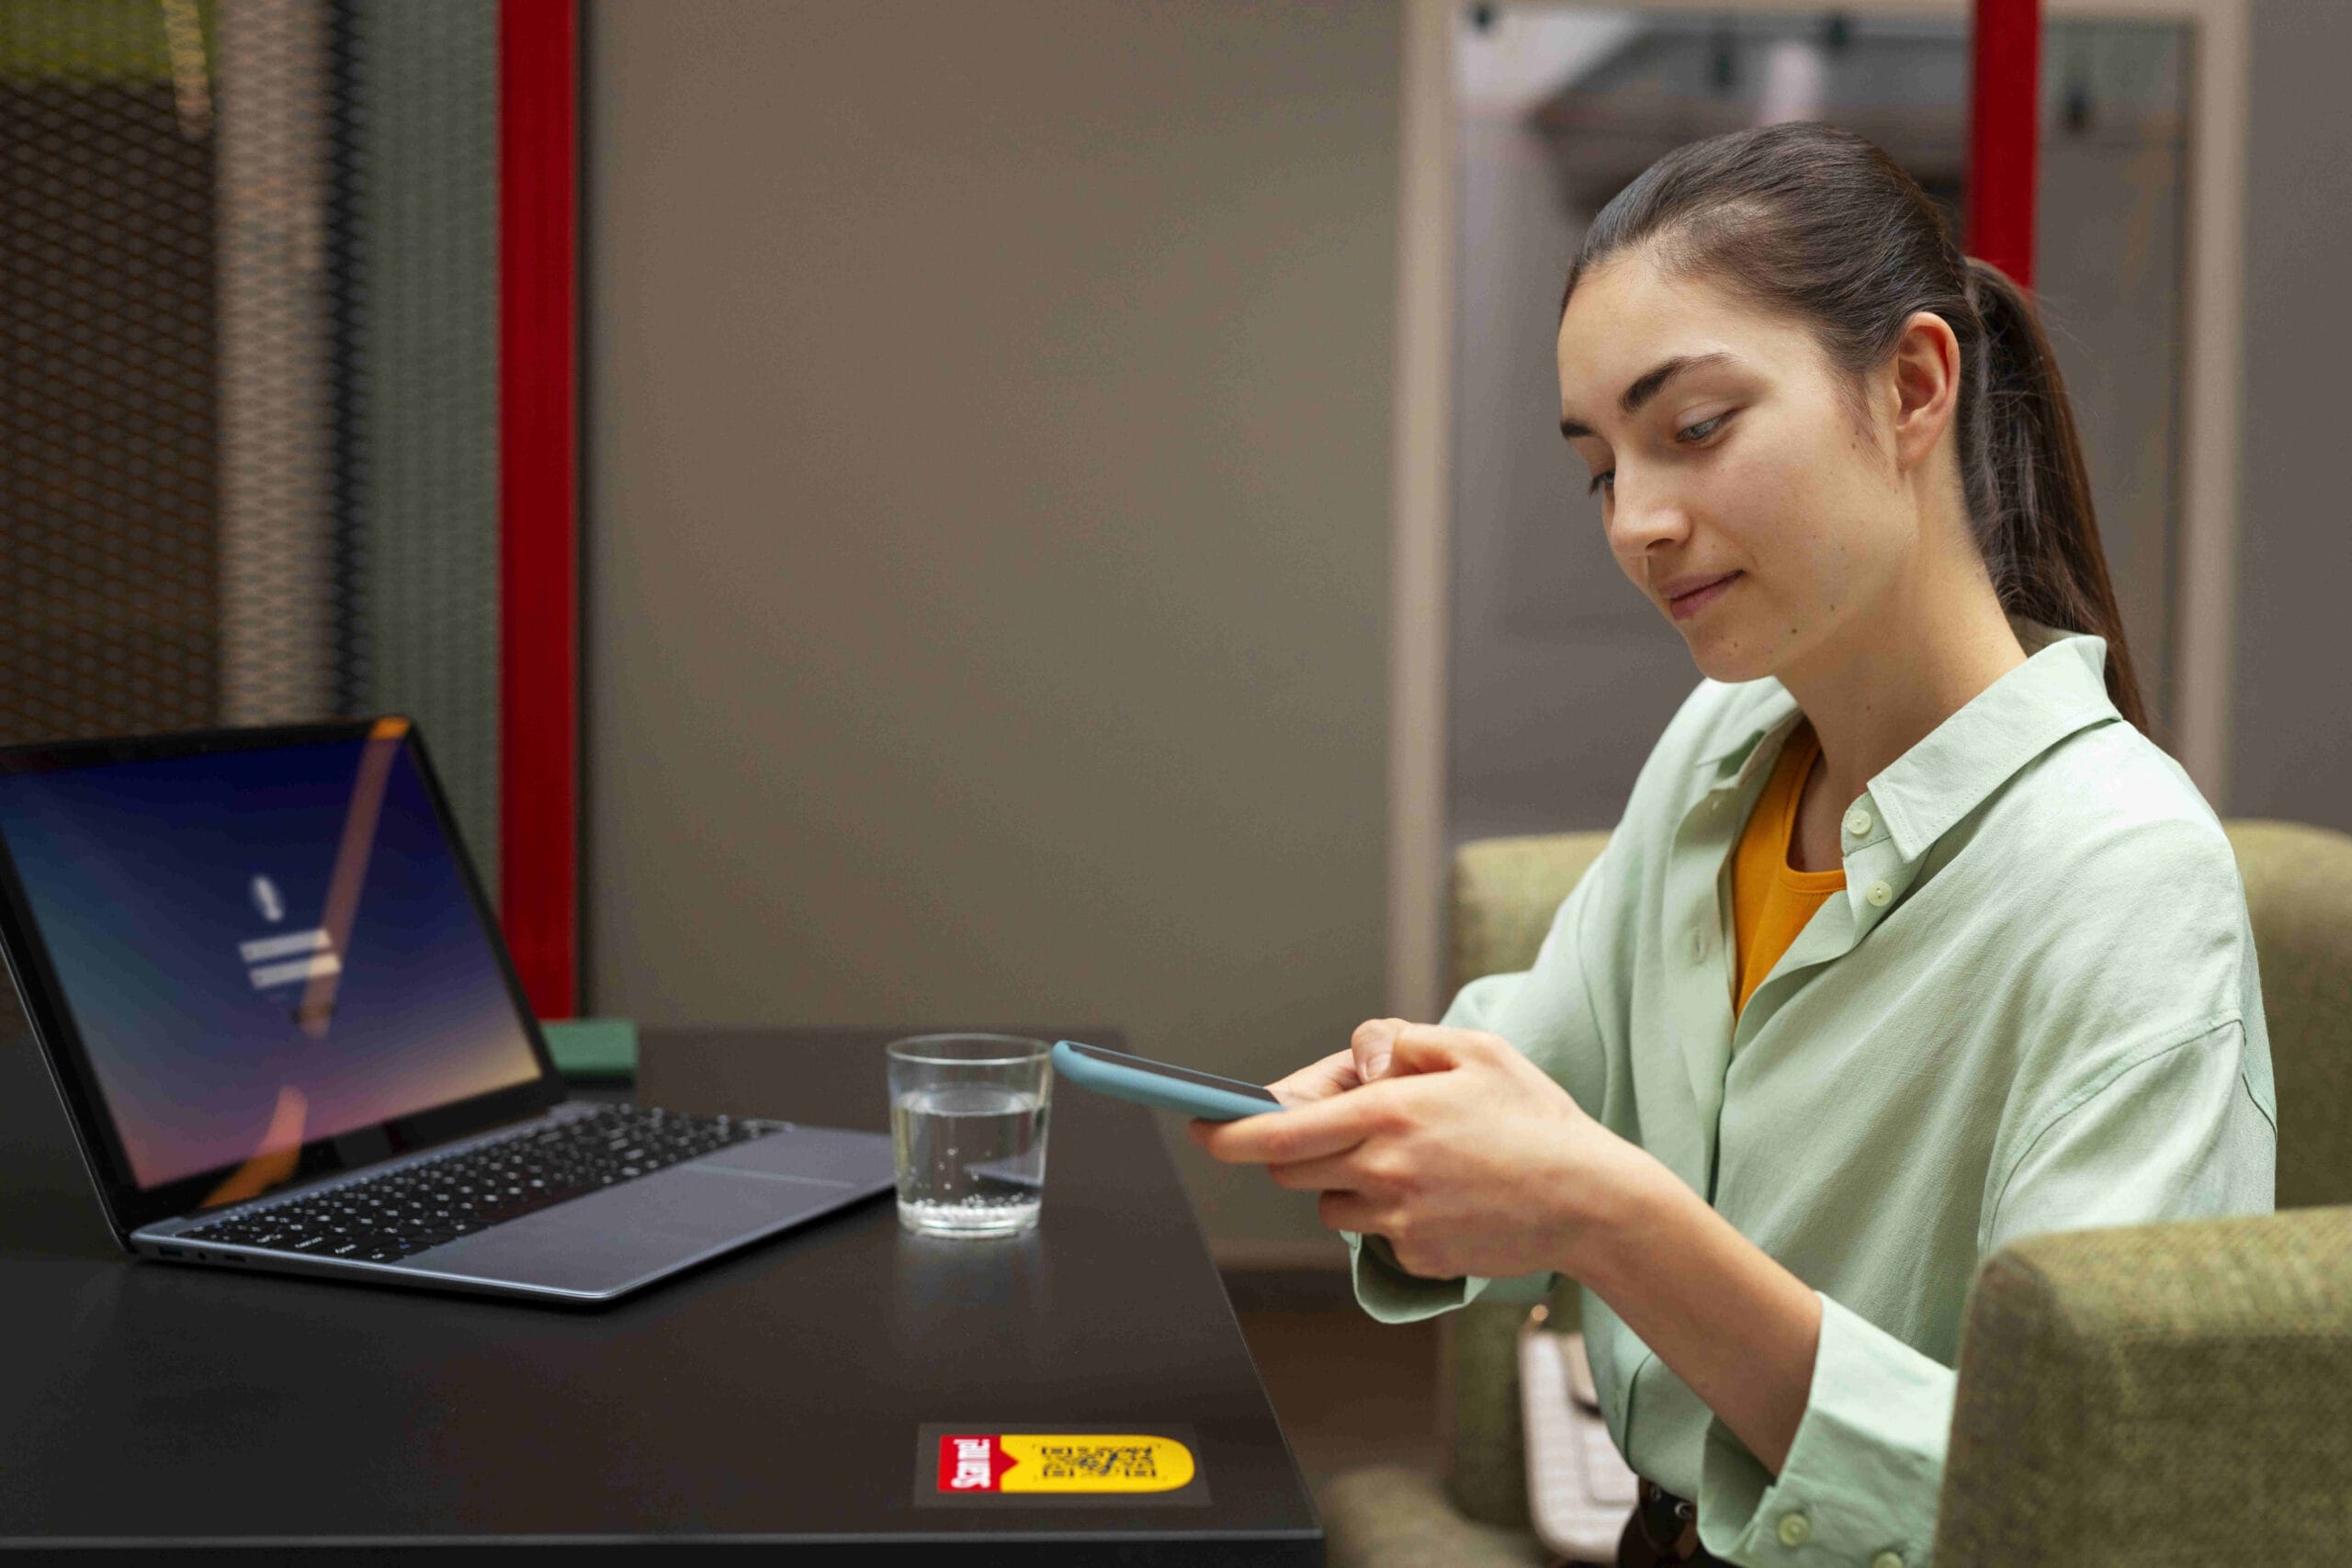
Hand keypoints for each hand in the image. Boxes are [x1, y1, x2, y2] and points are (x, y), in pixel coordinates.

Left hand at [1189, 1020, 1662, 1282]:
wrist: (1591, 1202)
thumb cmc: (1534, 1119)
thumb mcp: (1475, 1051)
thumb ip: (1401, 1041)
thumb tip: (1355, 1055)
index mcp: (1390, 1112)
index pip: (1280, 1129)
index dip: (1229, 1131)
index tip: (1200, 1127)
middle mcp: (1384, 1168)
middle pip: (1292, 1168)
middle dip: (1297, 1147)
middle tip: (1347, 1128)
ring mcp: (1398, 1218)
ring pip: (1331, 1203)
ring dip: (1349, 1181)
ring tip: (1416, 1162)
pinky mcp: (1415, 1256)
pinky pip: (1374, 1234)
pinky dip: (1390, 1214)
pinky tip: (1444, 1196)